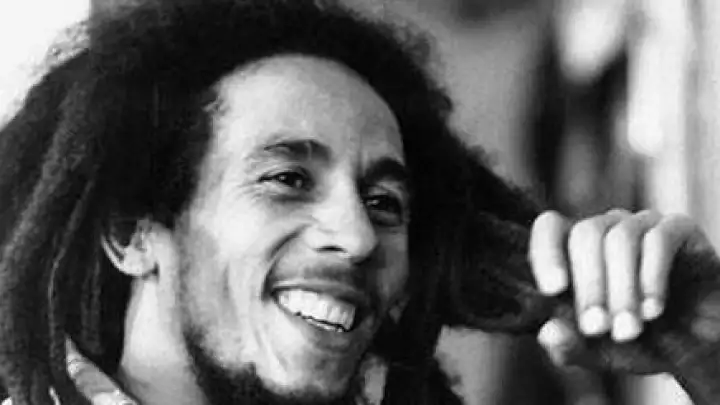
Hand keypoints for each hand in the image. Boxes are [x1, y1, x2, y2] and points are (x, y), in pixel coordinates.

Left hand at [529, 209, 712, 369]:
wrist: (697, 350)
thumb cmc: (639, 343)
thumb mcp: (598, 353)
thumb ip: (569, 347)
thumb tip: (548, 331)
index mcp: (577, 250)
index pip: (550, 227)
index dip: (546, 252)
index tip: (553, 290)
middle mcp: (608, 229)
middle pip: (586, 234)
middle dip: (589, 287)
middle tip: (596, 328)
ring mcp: (644, 225)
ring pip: (620, 239)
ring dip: (621, 289)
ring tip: (628, 329)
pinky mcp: (680, 230)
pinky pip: (659, 239)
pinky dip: (651, 278)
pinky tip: (653, 310)